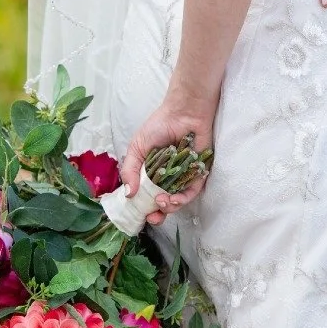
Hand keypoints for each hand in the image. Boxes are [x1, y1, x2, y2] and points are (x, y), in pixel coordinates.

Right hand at [119, 98, 214, 226]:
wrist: (183, 112)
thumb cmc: (159, 126)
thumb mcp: (137, 147)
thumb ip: (130, 170)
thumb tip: (128, 195)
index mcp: (152, 173)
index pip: (147, 196)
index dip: (143, 208)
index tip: (140, 214)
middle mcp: (168, 178)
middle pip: (163, 203)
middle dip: (158, 214)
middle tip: (153, 215)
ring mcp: (183, 177)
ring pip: (178, 201)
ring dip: (170, 207)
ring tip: (162, 202)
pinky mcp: (198, 173)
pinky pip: (192, 191)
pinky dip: (184, 198)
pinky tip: (175, 198)